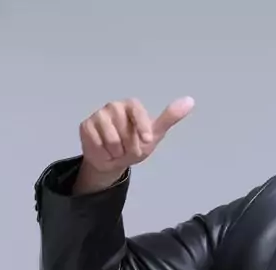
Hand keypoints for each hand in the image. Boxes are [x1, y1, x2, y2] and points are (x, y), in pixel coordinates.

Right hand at [74, 96, 194, 193]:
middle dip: (129, 146)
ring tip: (116, 150)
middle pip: (124, 130)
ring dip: (117, 152)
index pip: (137, 111)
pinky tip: (104, 151)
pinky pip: (97, 145)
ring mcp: (98, 115)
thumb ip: (169, 118)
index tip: (146, 140)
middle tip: (127, 148)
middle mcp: (113, 106)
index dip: (142, 127)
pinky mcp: (85, 126)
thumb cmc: (135, 146)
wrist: (113, 163)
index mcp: (131, 105)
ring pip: (112, 139)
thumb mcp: (154, 135)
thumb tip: (190, 100)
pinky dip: (104, 154)